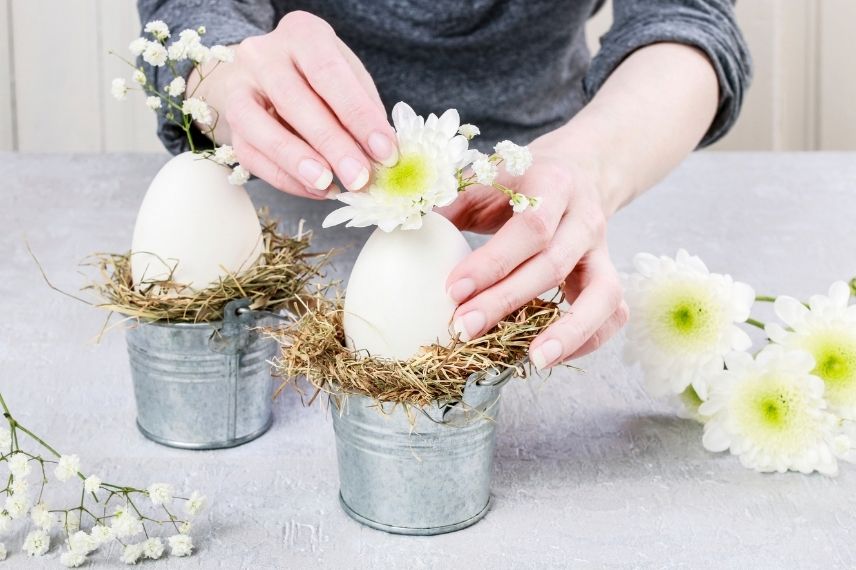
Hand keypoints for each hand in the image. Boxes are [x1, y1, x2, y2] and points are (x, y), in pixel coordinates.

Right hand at [191, 11, 396, 197]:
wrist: (270, 75)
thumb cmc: (321, 77)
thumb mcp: (349, 77)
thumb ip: (364, 110)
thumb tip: (382, 153)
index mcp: (302, 34)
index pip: (329, 74)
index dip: (358, 116)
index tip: (384, 152)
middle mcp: (263, 55)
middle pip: (294, 101)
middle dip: (332, 145)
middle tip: (360, 178)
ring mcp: (239, 88)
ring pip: (261, 128)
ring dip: (298, 163)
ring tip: (328, 186)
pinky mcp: (231, 123)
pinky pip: (252, 156)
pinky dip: (286, 179)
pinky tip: (315, 189)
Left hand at [439, 135, 628, 368]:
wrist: (579, 169)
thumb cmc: (521, 181)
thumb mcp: (486, 176)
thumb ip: (450, 201)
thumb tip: (405, 228)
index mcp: (553, 184)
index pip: (530, 227)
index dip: (493, 262)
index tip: (452, 289)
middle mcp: (584, 218)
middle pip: (553, 265)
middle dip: (508, 301)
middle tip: (465, 329)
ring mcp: (603, 250)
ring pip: (602, 295)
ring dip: (569, 331)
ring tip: (534, 359)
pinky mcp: (609, 275)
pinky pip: (613, 313)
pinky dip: (588, 339)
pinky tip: (550, 356)